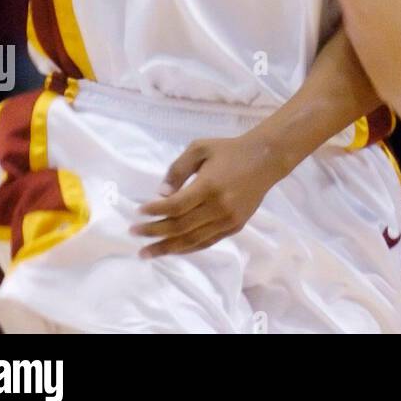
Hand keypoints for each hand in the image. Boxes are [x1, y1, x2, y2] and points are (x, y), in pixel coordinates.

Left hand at [130, 135, 284, 256]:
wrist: (266, 158)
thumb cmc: (230, 150)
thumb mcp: (200, 148)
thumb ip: (178, 169)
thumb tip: (161, 194)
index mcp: (209, 185)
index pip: (175, 207)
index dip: (154, 212)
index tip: (137, 212)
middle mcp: (219, 207)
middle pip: (180, 227)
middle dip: (154, 232)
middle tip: (134, 234)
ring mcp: (228, 219)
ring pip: (192, 240)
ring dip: (167, 248)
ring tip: (146, 252)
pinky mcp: (235, 226)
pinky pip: (206, 242)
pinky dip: (187, 248)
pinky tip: (172, 249)